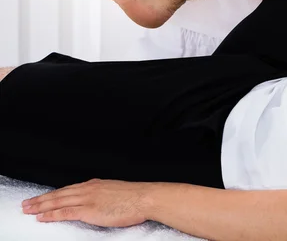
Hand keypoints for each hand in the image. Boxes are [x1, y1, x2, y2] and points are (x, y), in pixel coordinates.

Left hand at [22, 179, 150, 226]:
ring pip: (58, 201)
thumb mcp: (117, 192)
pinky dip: (51, 214)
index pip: (69, 189)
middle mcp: (89, 189)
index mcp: (96, 184)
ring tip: (28, 209)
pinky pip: (65, 212)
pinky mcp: (89, 210)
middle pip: (59, 194)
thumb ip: (105, 195)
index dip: (54, 194)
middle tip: (27, 203)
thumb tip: (101, 202)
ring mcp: (88, 198)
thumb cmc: (136, 197)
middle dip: (41, 199)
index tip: (43, 197)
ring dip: (41, 205)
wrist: (145, 197)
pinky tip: (41, 217)